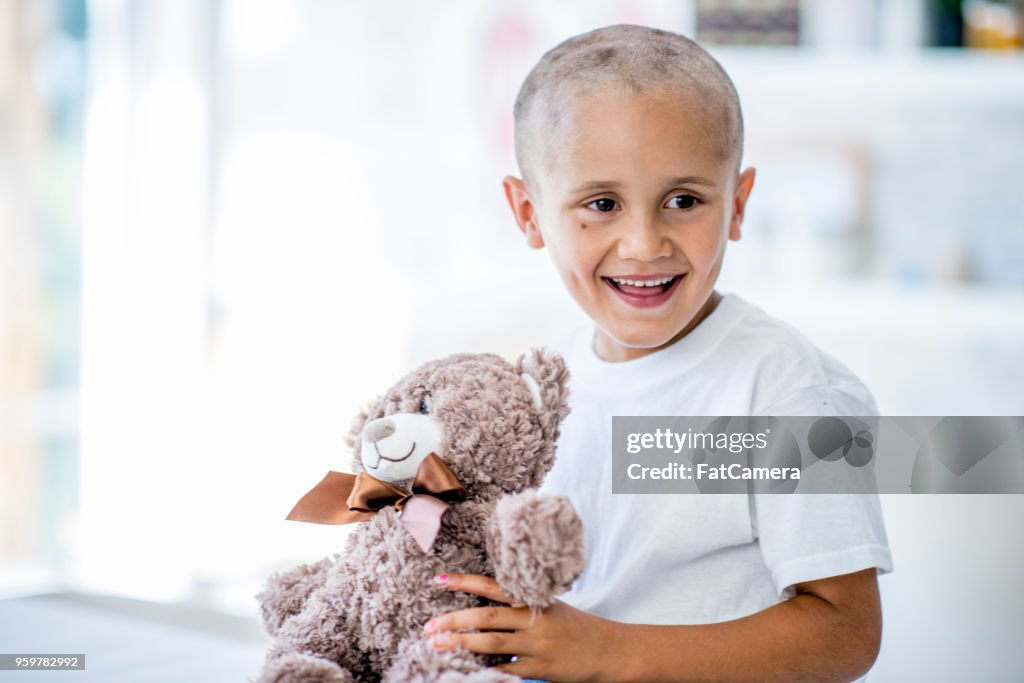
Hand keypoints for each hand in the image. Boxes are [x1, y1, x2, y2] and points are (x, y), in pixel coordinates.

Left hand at [424, 572, 622, 682]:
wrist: (610, 651)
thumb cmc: (575, 628)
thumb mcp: (550, 608)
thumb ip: (520, 606)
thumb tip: (479, 610)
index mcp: (535, 599)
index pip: (494, 586)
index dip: (466, 582)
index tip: (439, 580)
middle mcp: (535, 619)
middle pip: (487, 616)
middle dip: (454, 620)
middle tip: (429, 626)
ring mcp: (538, 645)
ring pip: (492, 643)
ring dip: (461, 644)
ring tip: (437, 646)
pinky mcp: (541, 669)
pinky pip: (506, 670)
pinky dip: (485, 670)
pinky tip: (467, 670)